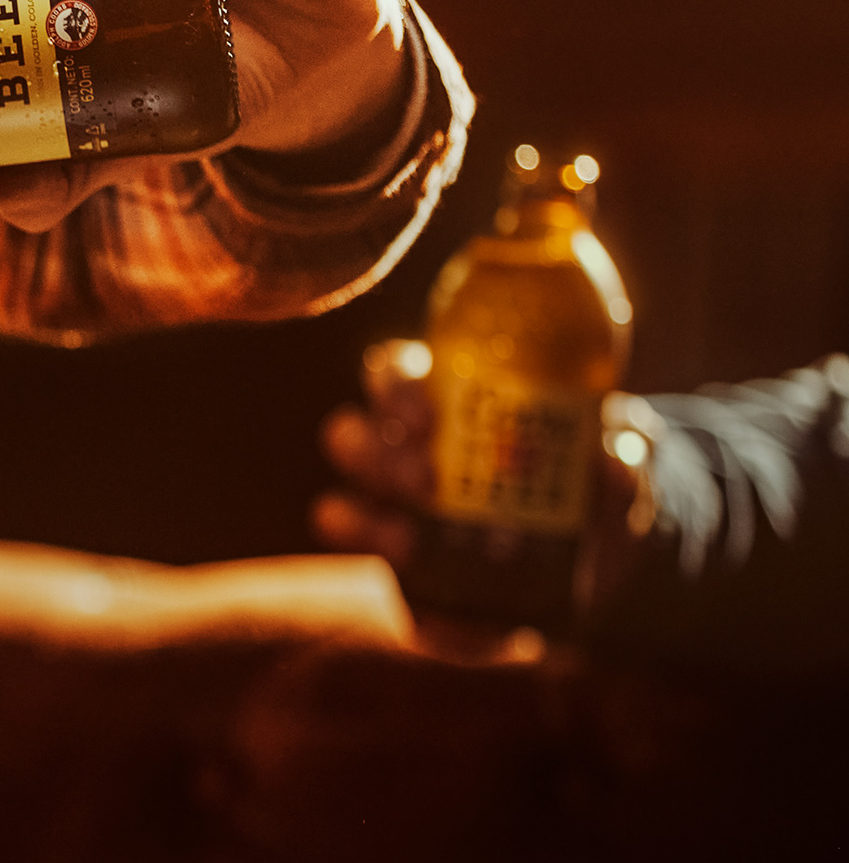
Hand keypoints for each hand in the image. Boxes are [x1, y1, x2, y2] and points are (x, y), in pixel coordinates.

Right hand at [312, 340, 643, 655]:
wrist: (589, 574)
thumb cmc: (589, 497)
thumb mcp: (618, 477)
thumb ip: (621, 464)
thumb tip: (615, 452)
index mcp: (438, 409)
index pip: (393, 375)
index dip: (395, 386)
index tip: (427, 415)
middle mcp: (398, 457)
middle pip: (348, 434)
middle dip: (373, 453)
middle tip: (427, 479)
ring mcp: (388, 517)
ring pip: (337, 504)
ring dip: (362, 519)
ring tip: (411, 540)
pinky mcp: (398, 576)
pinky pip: (371, 574)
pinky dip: (395, 582)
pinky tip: (424, 584)